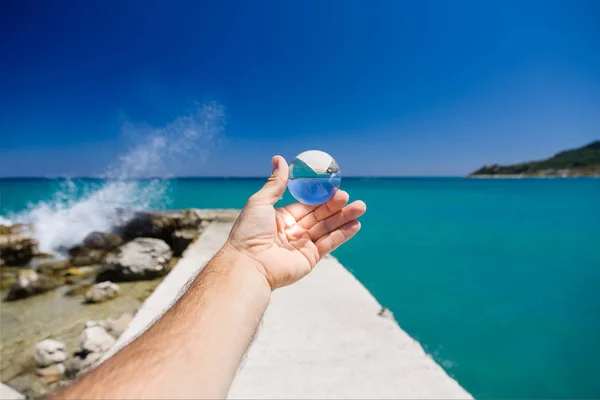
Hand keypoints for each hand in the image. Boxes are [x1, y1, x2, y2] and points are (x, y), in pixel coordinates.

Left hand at [226, 155, 365, 289]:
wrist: (248, 265)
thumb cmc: (249, 232)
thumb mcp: (260, 202)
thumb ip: (276, 183)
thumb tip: (279, 158)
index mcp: (281, 218)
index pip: (306, 204)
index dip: (320, 196)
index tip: (335, 187)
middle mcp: (293, 231)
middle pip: (319, 216)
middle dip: (336, 206)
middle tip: (350, 197)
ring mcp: (302, 245)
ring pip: (327, 228)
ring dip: (344, 218)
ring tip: (361, 207)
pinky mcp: (310, 258)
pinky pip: (329, 244)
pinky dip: (342, 234)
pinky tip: (355, 225)